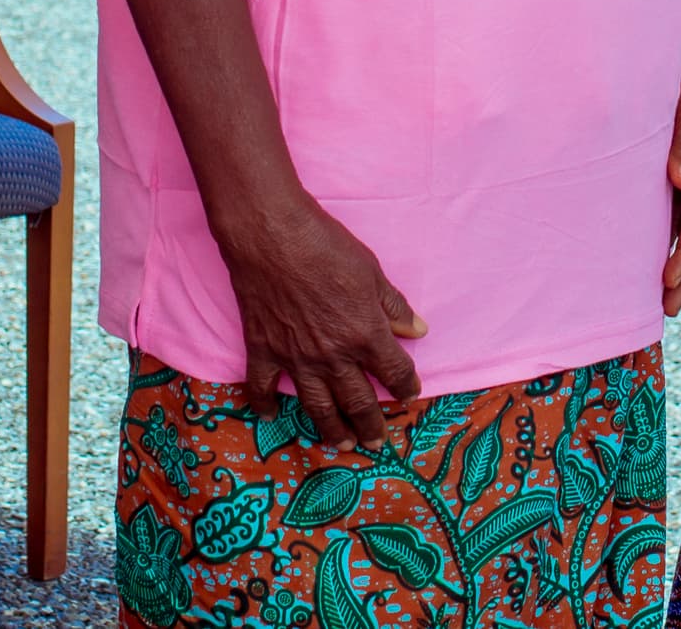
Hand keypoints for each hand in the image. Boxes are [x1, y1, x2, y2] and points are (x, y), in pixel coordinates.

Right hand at [221, 198, 426, 446]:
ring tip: (341, 444)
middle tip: (376, 442)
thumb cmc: (326, 246)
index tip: (409, 395)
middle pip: (358, 401)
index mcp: (365, 335)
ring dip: (331, 429)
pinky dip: (265, 404)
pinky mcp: (263, 351)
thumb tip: (417, 330)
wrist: (272, 236)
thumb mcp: (371, 272)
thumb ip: (393, 307)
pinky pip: (263, 387)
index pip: (394, 372)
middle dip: (370, 424)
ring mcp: (296, 358)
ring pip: (317, 406)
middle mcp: (333, 355)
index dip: (405, 386)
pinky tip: (271, 416)